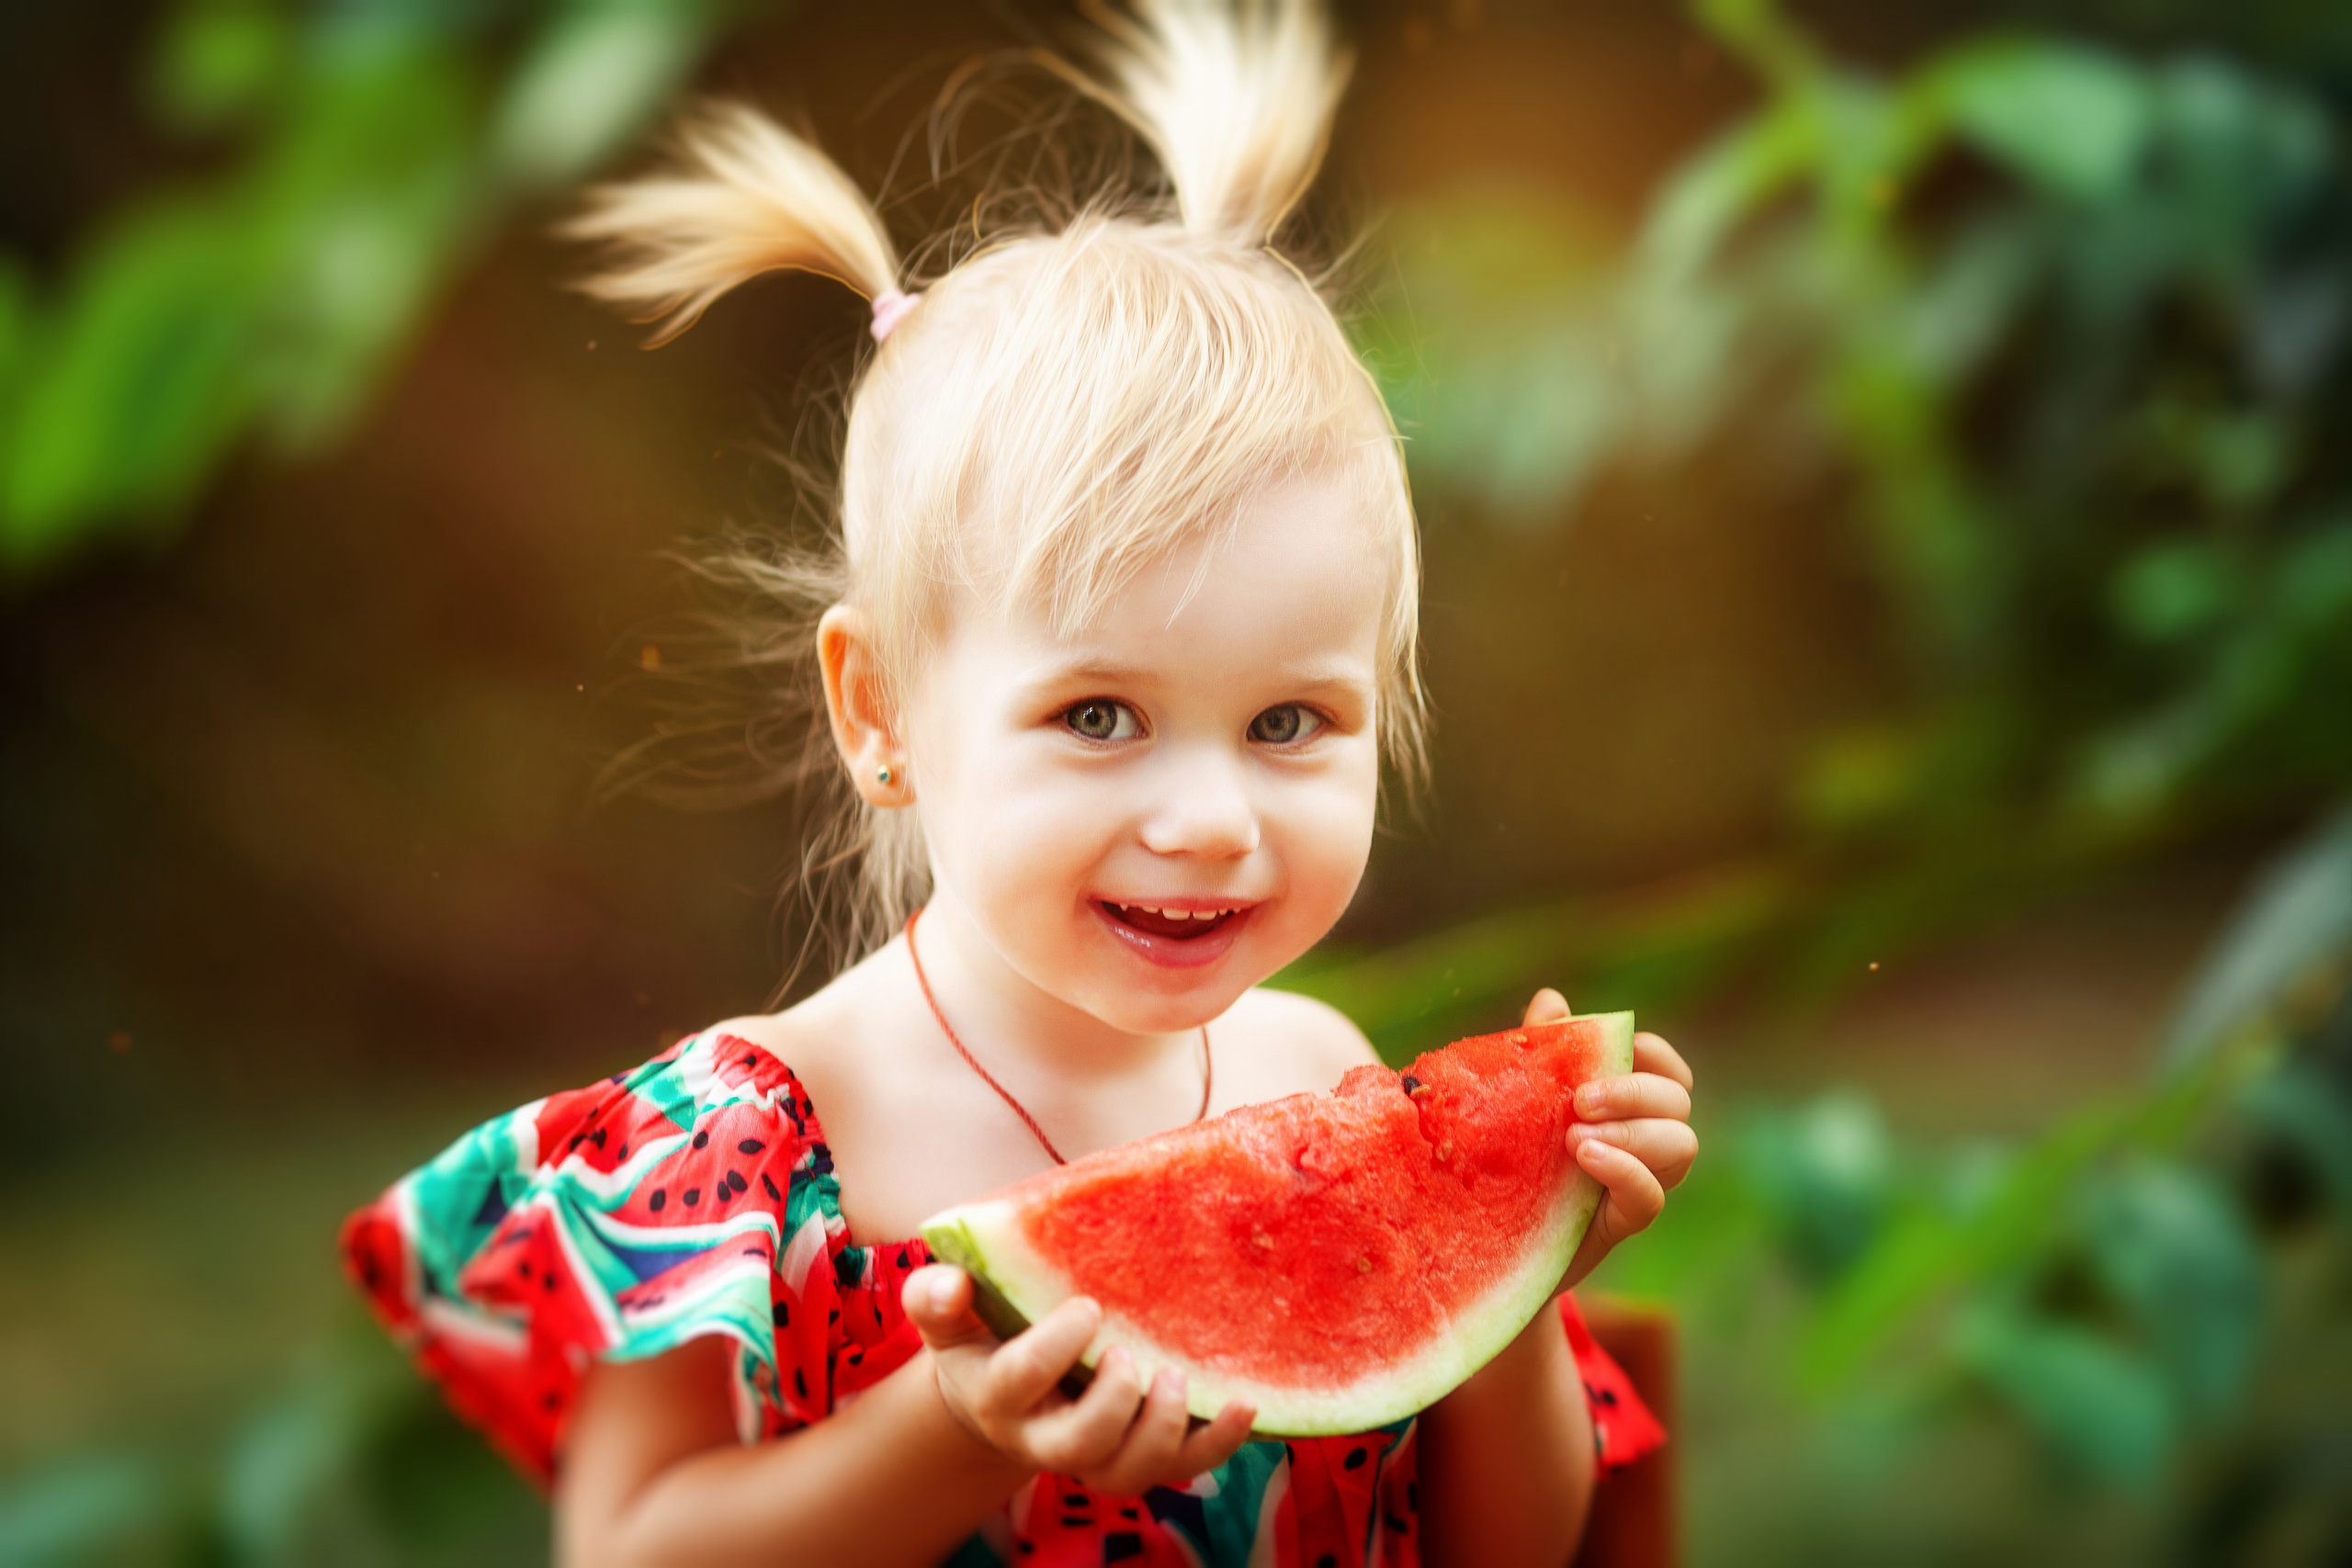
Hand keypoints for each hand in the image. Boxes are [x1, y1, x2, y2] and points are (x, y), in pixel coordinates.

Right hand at [901, 1265, 1255, 1494]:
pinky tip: (1245, 1406)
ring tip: (1179, 1382)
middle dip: (1112, 1406)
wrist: (1006, 1390)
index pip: (1018, 1382)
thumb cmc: (985, 1336)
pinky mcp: (1140, 1457)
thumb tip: (946, 1283)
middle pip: (1078, 1448)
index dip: (1052, 1349)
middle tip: (1131, 1356)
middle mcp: (1044, 1437)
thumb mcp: (952, 1315)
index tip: (1087, 1306)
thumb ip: (936, 1296)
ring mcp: (1096, 1455)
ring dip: (1162, 1433)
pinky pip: (1180, 1469)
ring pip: (1128, 1475)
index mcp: (998, 1394)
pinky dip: (1217, 1444)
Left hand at [1524, 989, 1697, 1293]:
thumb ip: (1539, 1052)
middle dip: (1635, 1091)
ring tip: (1575, 1137)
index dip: (1656, 1055)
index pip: (1670, 1072)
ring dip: (1632, 1131)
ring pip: (1680, 1146)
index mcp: (1628, 1106)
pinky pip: (1650, 1196)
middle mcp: (1645, 1142)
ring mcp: (1638, 1182)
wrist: (1485, 1235)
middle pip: (1678, 1103)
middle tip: (1581, 1099)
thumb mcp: (1519, 1098)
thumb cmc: (1511, 1154)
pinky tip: (1586, 1158)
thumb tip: (1552, 1001)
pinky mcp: (1621, 1222)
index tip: (1622, 1048)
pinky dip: (1625, 1170)